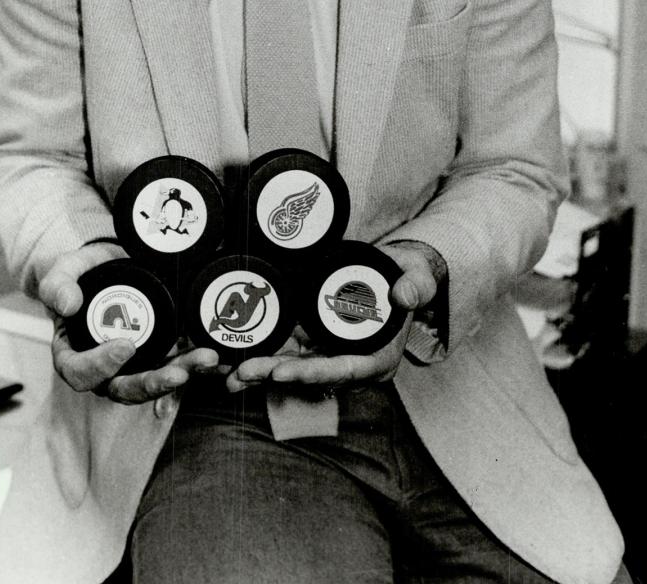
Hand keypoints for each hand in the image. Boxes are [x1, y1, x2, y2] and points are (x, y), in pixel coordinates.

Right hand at [41, 242, 219, 405]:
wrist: (111, 263)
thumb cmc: (84, 273)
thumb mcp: (65, 270)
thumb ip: (58, 284)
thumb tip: (66, 304)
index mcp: (73, 354)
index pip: (79, 373)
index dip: (100, 366)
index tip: (124, 346)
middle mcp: (104, 369)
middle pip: (124, 389)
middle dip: (153, 384)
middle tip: (178, 373)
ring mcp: (133, 365)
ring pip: (156, 382)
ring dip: (184, 374)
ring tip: (208, 360)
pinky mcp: (159, 354)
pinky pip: (177, 367)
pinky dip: (199, 366)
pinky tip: (220, 360)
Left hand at [226, 253, 437, 392]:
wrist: (396, 273)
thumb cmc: (409, 277)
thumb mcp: (418, 278)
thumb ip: (416, 286)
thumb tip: (405, 294)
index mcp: (378, 358)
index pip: (343, 370)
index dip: (312, 373)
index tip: (282, 372)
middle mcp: (351, 364)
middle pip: (311, 374)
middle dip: (274, 375)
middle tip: (241, 373)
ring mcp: (330, 354)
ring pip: (293, 366)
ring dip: (260, 371)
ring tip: (228, 374)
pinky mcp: (316, 341)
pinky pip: (286, 351)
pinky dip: (261, 354)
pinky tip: (233, 358)